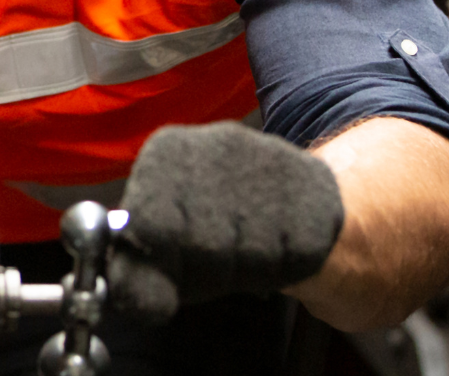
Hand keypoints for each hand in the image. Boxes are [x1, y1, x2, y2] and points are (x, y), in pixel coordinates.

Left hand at [107, 122, 344, 323]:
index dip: (164, 263)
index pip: (152, 224)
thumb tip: (146, 307)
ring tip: (245, 251)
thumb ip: (137, 276)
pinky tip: (277, 244)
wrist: (283, 195)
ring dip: (249, 270)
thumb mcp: (159, 248)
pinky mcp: (312, 183)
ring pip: (253, 252)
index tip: (174, 262)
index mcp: (167, 151)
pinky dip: (285, 265)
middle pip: (206, 244)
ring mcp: (269, 158)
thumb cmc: (206, 225)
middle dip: (210, 271)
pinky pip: (295, 253)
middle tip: (215, 262)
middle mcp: (216, 141)